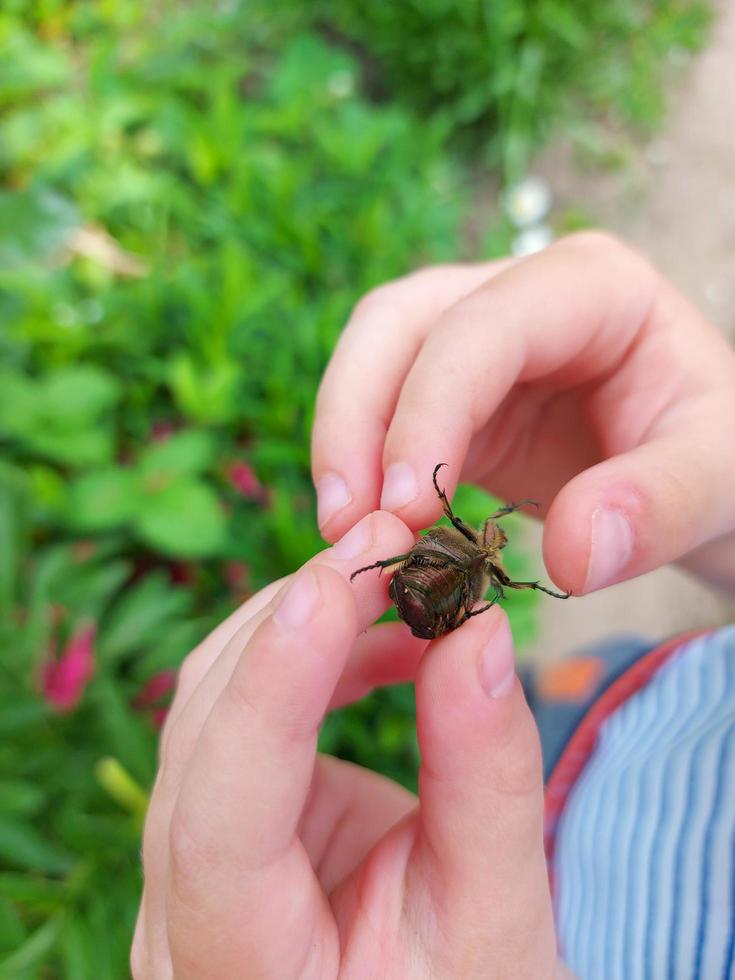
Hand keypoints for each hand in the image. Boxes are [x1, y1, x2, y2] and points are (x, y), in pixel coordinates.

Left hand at [131, 513, 564, 978]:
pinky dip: (316, 656)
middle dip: (295, 621)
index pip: (218, 818)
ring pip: (212, 700)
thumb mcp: (499, 915)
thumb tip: (477, 629)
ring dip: (305, 623)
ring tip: (406, 577)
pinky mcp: (225, 813)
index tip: (340, 581)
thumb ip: (483, 778)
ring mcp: (188, 858)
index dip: (274, 688)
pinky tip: (393, 634)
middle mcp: (179, 911)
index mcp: (234, 965)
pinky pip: (248, 706)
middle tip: (392, 539)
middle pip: (202, 732)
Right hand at [312, 233, 734, 595]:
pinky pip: (384, 415)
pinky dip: (362, 467)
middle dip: (357, 415)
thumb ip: (661, 506)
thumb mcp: (721, 476)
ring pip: (374, 360)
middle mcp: (520, 297)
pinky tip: (364, 526)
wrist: (696, 470)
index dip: (430, 407)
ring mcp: (478, 343)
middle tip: (350, 522)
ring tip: (345, 532)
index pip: (483, 326)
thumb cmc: (718, 454)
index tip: (405, 506)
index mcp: (591, 286)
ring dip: (344, 441)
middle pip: (399, 321)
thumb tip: (575, 555)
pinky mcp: (452, 397)